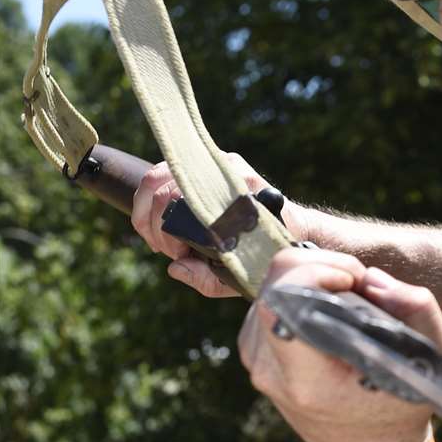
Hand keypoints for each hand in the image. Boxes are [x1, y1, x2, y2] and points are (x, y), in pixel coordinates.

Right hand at [131, 153, 280, 298]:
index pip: (180, 198)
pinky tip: (158, 227)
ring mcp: (216, 163)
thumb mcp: (239, 274)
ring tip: (160, 242)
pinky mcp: (207, 164)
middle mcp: (226, 171)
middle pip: (163, 188)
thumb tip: (175, 268)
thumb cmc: (267, 252)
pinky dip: (150, 201)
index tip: (176, 254)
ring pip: (156, 177)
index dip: (166, 230)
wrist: (295, 227)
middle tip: (169, 251)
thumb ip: (207, 278)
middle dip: (156, 226)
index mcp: (237, 193)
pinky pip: (164, 173)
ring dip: (147, 212)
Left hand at [239, 248, 441, 441]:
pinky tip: (328, 310)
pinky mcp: (253, 352)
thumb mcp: (430, 362)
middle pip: (273, 284)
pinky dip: (300, 292)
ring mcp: (255, 362)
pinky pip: (270, 300)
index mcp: (307, 378)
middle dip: (319, 266)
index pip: (281, 302)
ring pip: (269, 286)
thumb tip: (373, 279)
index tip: (354, 281)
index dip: (316, 272)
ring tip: (347, 300)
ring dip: (310, 279)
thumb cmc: (399, 407)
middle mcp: (270, 370)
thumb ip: (414, 309)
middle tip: (357, 284)